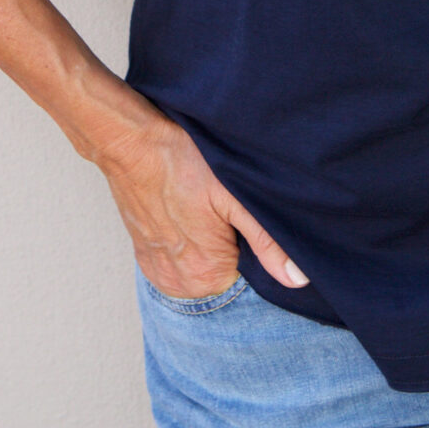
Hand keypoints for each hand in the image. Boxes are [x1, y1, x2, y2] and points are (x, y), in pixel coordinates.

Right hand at [94, 108, 307, 298]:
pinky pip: (179, 266)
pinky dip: (188, 248)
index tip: (247, 224)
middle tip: (228, 214)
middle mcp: (181, 284)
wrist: (132, 143)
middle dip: (235, 252)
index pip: (251, 282)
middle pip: (226, 278)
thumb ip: (268, 242)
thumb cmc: (183, 162)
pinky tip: (189, 219)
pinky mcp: (145, 257)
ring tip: (207, 215)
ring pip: (202, 272)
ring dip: (209, 251)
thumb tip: (296, 280)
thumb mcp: (234, 197)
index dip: (257, 252)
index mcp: (208, 275)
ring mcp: (160, 272)